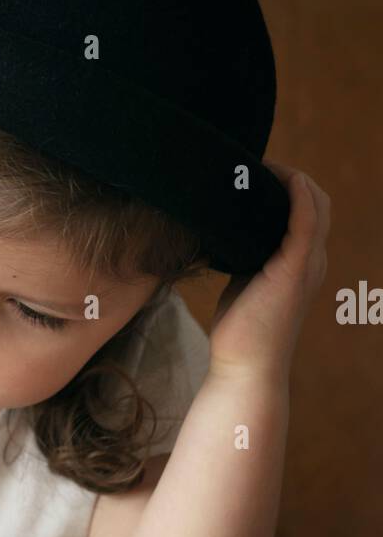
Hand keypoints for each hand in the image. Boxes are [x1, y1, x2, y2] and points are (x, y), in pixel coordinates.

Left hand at [208, 162, 329, 380]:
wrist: (244, 368)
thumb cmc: (240, 332)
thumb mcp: (243, 284)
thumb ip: (243, 258)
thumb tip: (220, 234)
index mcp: (302, 263)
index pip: (310, 210)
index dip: (289, 186)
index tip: (254, 176)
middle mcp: (313, 261)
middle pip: (318, 201)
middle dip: (289, 177)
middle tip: (251, 169)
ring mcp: (307, 266)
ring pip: (315, 204)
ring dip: (291, 179)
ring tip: (256, 170)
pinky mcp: (294, 271)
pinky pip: (304, 221)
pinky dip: (296, 195)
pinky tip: (278, 180)